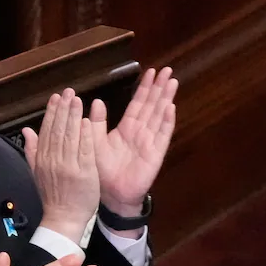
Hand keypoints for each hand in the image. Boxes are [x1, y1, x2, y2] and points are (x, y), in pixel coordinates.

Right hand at [22, 89, 99, 242]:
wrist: (63, 217)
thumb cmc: (53, 194)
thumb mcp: (37, 171)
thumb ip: (32, 150)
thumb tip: (27, 130)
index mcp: (42, 159)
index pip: (47, 131)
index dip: (52, 112)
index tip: (56, 97)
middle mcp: (53, 160)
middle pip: (58, 130)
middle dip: (63, 109)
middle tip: (68, 91)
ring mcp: (68, 166)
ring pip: (69, 136)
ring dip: (73, 116)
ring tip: (77, 99)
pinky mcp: (83, 172)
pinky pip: (84, 150)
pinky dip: (84, 135)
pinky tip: (86, 121)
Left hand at [92, 66, 177, 216]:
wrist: (111, 196)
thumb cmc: (102, 171)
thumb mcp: (93, 143)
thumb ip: (96, 123)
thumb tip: (96, 101)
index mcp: (126, 129)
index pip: (137, 104)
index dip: (144, 88)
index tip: (150, 72)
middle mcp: (141, 132)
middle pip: (152, 105)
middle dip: (159, 87)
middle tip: (166, 70)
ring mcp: (150, 141)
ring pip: (159, 115)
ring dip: (166, 98)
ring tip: (172, 82)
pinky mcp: (156, 153)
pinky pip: (162, 135)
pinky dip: (166, 121)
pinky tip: (171, 107)